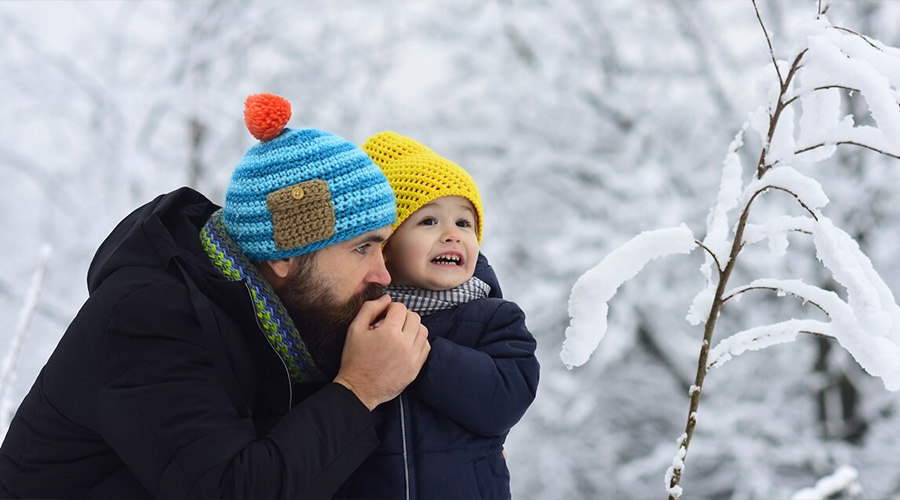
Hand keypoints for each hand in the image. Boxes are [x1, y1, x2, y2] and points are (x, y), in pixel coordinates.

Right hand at [334, 295, 429, 409]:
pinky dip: (418, 342)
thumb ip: (370, 309)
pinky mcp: (416, 368)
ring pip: (423, 331)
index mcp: (389, 333)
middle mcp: (404, 344)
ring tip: (399, 334)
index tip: (384, 316)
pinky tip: (406, 345)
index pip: (400, 308)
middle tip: (391, 324)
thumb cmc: (354, 359)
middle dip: (402, 317)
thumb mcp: (354, 329)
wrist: (359, 389)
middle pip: (414, 317)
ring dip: (412, 328)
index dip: (391, 308)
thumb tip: (386, 298)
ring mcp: (412, 357)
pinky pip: (426, 347)